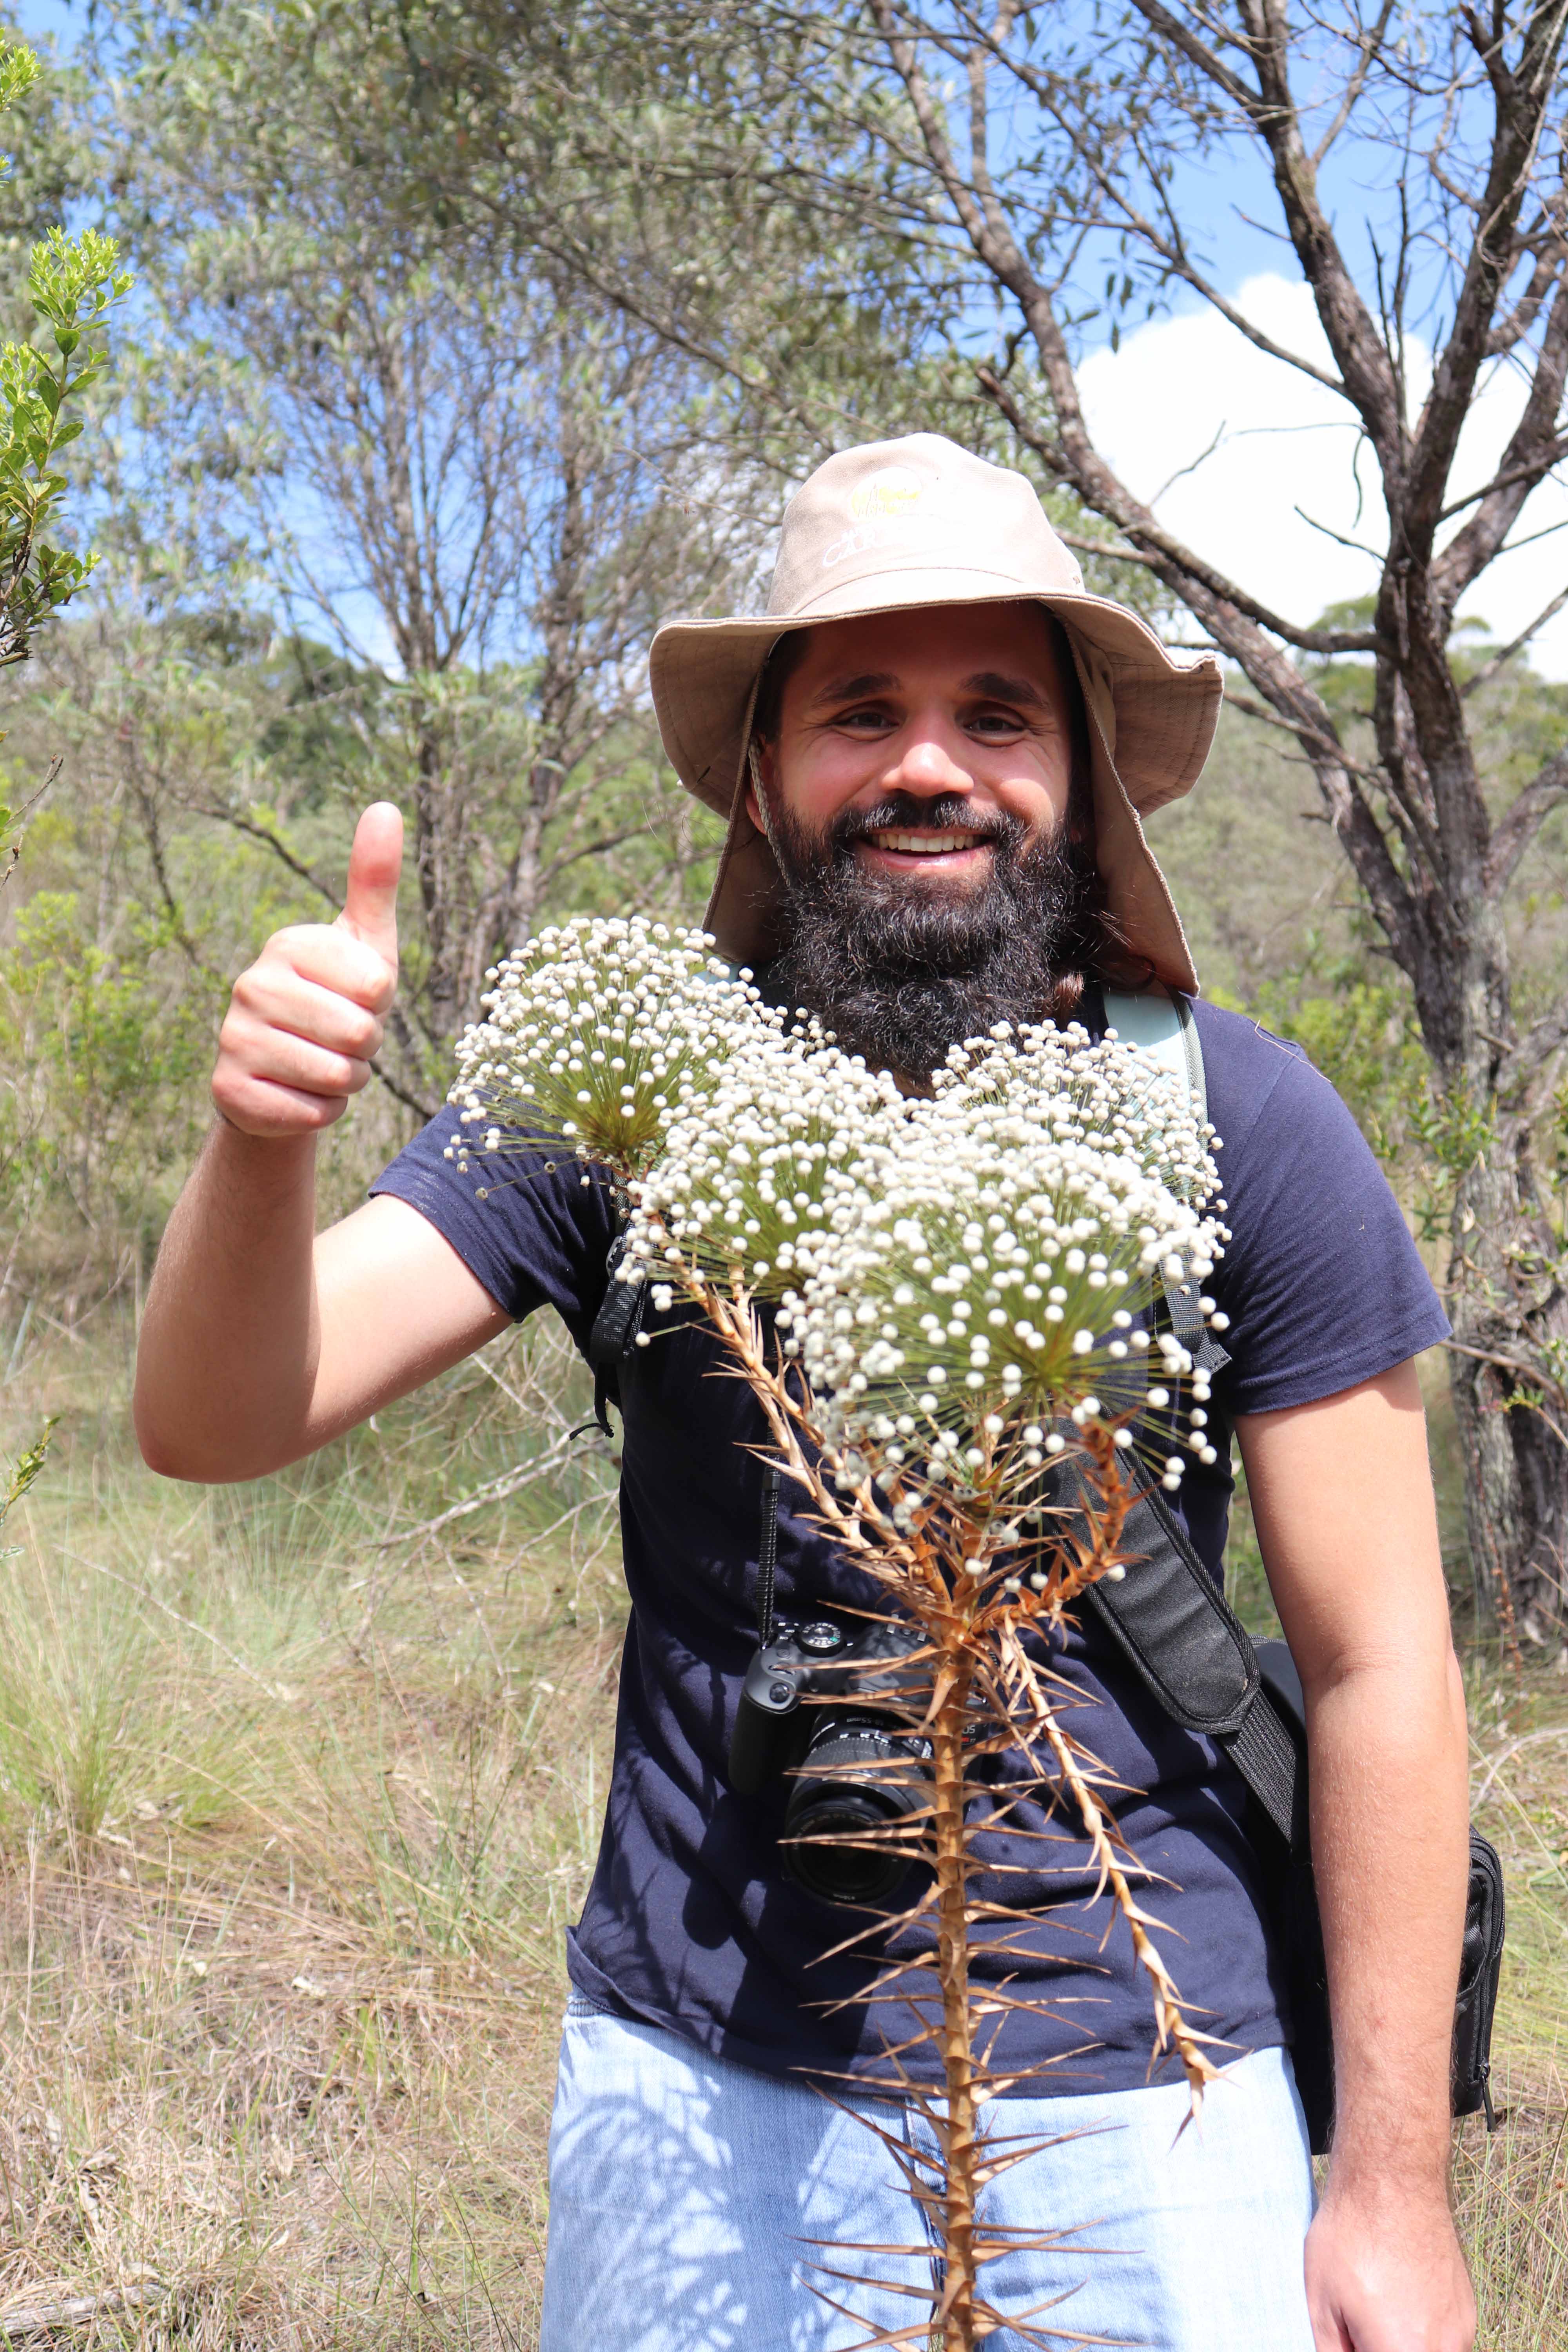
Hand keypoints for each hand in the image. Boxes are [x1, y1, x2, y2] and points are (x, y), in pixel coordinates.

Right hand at [213, 802, 402, 1137]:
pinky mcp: (228, 1091)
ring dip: (347, 1081)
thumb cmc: (338, 1000)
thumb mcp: (365, 942)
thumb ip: (374, 880)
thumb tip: (384, 807)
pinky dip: (321, 1112)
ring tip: (323, 1064)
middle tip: (342, 1038)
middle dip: (367, 1047)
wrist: (283, 1072)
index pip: (377, 985)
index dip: (381, 1003)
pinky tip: (299, 1093)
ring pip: (338, 1077)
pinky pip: (313, 1113)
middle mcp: (251, 986)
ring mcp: (234, 1039)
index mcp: (287, 945)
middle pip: (360, 1034)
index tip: (356, 997)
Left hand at [1305, 2175, 1475, 2350]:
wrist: (1392, 2181)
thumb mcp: (1321, 2301)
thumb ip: (1332, 2350)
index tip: (1351, 2335)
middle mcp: (1442, 2348)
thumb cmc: (1351, 2236)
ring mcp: (1461, 2331)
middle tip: (1360, 2321)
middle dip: (1379, 2344)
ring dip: (1402, 2342)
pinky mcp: (1468, 2311)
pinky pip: (1444, 2340)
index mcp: (1402, 2350)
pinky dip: (1420, 2331)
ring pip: (1427, 2351)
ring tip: (1378, 2305)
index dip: (1359, 2347)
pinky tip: (1399, 2296)